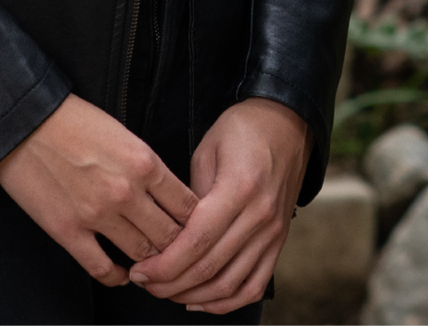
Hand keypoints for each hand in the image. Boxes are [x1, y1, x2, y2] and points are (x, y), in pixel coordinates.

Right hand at [0, 95, 196, 285]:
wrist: (23, 123)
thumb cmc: (73, 121)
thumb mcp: (124, 133)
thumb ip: (147, 166)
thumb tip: (166, 194)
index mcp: (145, 162)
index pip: (188, 206)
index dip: (198, 223)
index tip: (198, 230)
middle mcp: (126, 191)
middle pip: (170, 236)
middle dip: (180, 248)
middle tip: (182, 255)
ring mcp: (97, 214)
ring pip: (141, 255)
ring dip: (151, 264)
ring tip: (155, 266)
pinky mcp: (68, 231)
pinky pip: (101, 268)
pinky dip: (116, 277)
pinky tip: (122, 274)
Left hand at [130, 98, 310, 312]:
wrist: (287, 125)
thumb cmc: (243, 130)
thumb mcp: (206, 151)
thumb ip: (189, 197)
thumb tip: (168, 236)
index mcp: (240, 189)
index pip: (196, 242)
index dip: (164, 265)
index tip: (140, 270)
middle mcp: (260, 216)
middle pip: (210, 268)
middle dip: (170, 284)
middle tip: (145, 283)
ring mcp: (273, 233)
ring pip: (229, 284)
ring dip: (193, 296)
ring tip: (167, 292)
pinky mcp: (279, 242)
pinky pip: (254, 286)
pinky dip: (226, 302)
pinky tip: (201, 301)